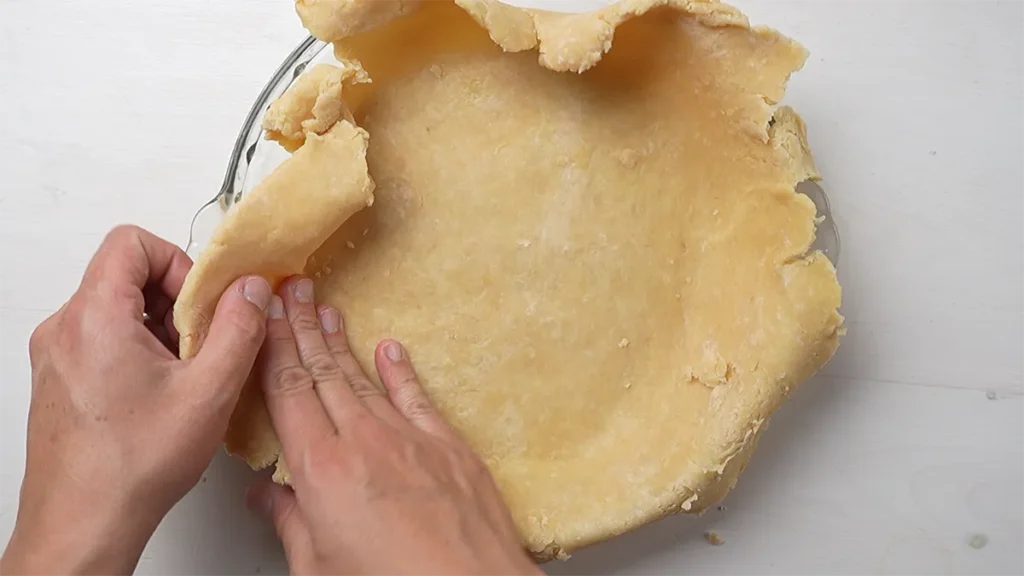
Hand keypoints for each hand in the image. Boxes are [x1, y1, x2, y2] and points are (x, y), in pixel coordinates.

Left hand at [0, 226, 271, 575]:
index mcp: (94, 316)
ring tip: (187, 375)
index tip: (203, 304)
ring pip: (116, 311)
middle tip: (204, 343)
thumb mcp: (209, 390)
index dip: (177, 262)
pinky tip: (164, 395)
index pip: (131, 243)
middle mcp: (65, 329)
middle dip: (175, 301)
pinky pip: (103, 341)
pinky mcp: (59, 382)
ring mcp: (56, 357)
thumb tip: (253, 288)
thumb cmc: (134, 465)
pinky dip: (139, 353)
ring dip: (160, 330)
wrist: (83, 524)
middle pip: (125, 276)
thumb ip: (239, 328)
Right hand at [246, 276, 541, 575]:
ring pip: (366, 379)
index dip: (272, 349)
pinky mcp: (450, 448)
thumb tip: (265, 497)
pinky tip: (391, 349)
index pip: (288, 392)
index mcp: (322, 470)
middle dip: (302, 328)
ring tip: (325, 310)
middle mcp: (365, 442)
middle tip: (290, 291)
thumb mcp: (318, 568)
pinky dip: (402, 372)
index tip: (262, 316)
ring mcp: (410, 440)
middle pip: (324, 373)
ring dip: (342, 342)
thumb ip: (290, 523)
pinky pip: (418, 398)